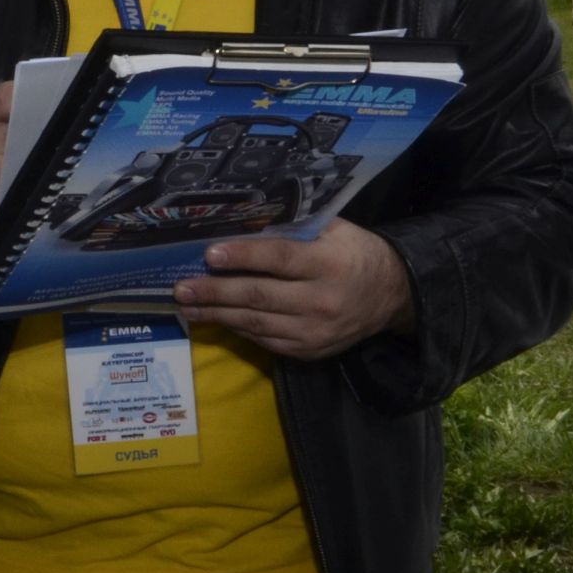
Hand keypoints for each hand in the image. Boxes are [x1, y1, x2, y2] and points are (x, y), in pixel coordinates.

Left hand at [172, 220, 415, 361]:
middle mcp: (320, 301)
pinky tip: (216, 319)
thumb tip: (244, 221)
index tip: (210, 254)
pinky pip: (265, 340)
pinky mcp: (309, 351)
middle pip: (258, 297)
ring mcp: (314, 331)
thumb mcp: (335, 230)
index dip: (243, 257)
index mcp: (328, 264)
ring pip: (255, 323)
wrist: (391, 296)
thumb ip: (295, 227)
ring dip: (216, 315)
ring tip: (187, 305)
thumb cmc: (355, 253)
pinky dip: (238, 329)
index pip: (279, 259)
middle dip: (214, 292)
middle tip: (181, 288)